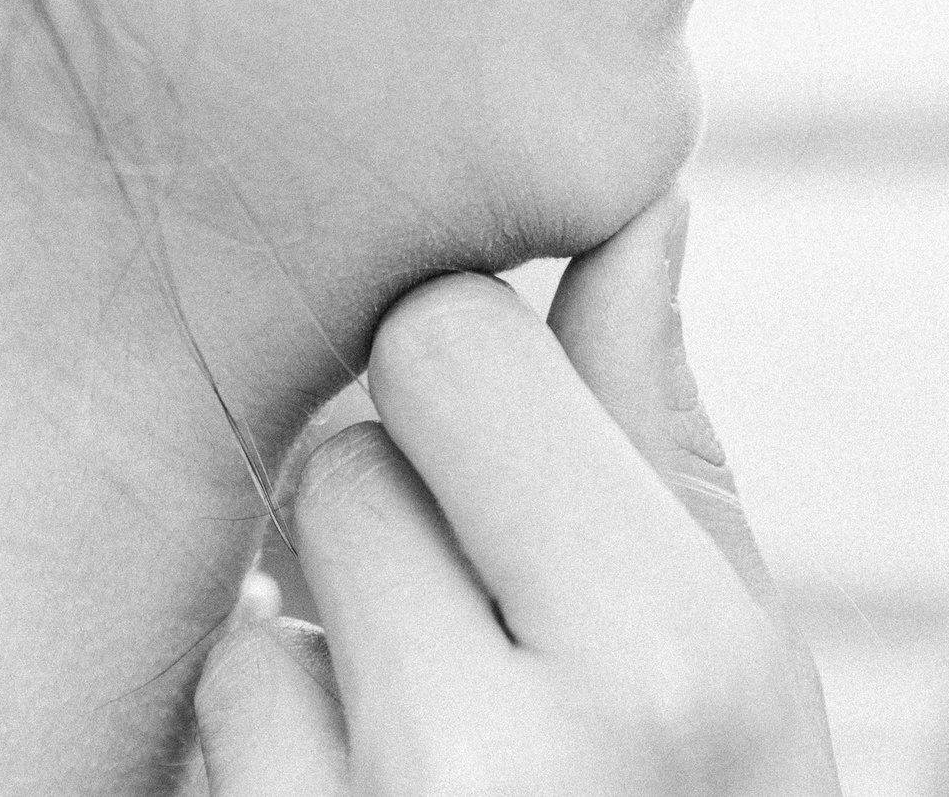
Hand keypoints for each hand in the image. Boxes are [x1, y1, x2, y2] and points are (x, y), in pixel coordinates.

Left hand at [193, 198, 836, 796]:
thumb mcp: (738, 661)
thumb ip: (658, 435)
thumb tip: (642, 206)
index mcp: (657, 654)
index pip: (445, 340)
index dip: (478, 382)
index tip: (523, 466)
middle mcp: (491, 750)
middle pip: (342, 466)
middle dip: (407, 530)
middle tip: (498, 642)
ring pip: (253, 608)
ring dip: (327, 658)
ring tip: (444, 749)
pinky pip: (209, 723)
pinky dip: (271, 757)